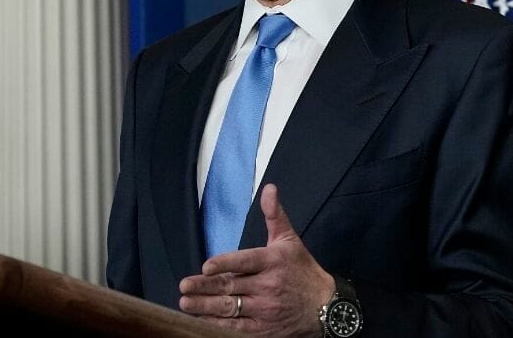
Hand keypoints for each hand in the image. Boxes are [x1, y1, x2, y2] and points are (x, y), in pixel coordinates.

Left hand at [179, 184, 334, 336]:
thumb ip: (274, 215)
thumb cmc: (303, 270)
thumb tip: (269, 188)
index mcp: (272, 261)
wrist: (327, 307)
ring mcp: (266, 309)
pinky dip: (218, 325)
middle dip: (205, 288)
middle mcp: (268, 286)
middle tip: (184, 286)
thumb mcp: (290, 240)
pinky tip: (201, 320)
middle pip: (232, 287)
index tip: (206, 266)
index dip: (225, 264)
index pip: (246, 262)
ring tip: (186, 303)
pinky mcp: (264, 328)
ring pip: (231, 308)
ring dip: (206, 307)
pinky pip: (238, 328)